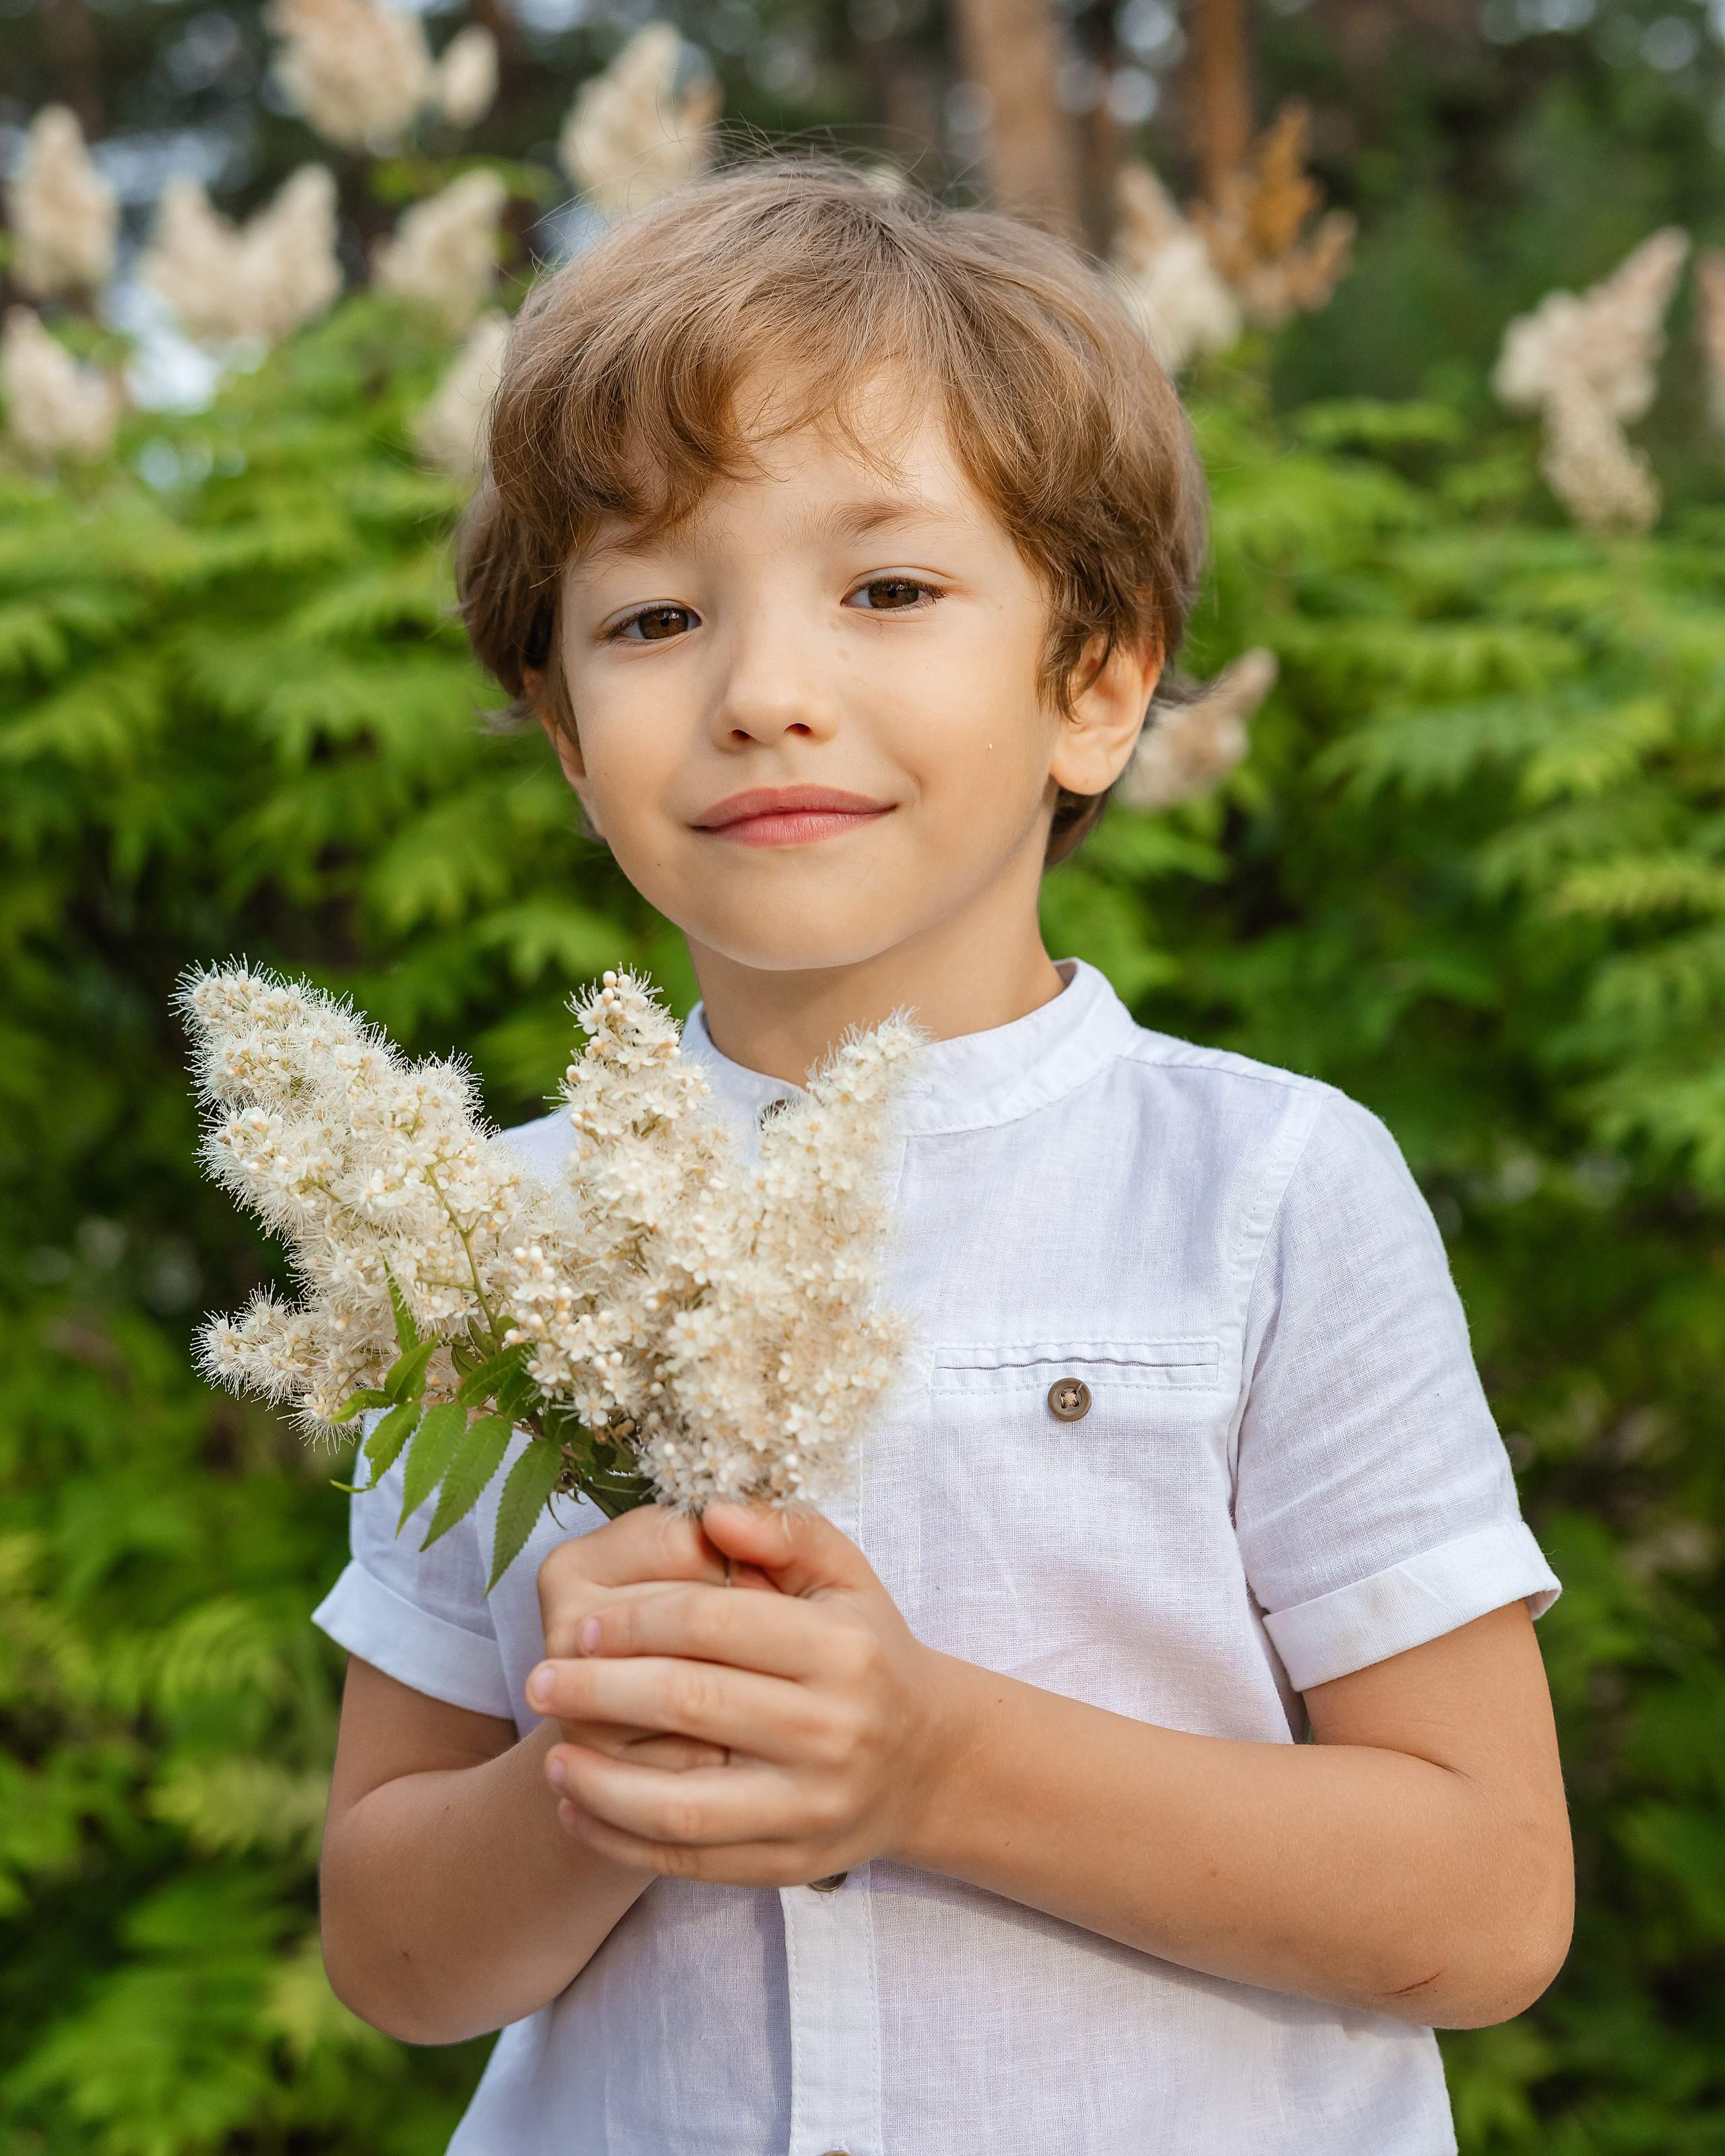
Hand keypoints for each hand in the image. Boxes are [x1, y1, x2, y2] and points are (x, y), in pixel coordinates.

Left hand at [526, 1505, 968, 1885]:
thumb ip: (784, 1533)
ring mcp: (812, 1806)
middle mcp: (832, 1729)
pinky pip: (690, 1860)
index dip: (634, 1621)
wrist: (929, 1761)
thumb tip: (713, 1514)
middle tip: (536, 1682)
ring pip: (682, 1804)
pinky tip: (577, 1811)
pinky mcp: (791, 1865)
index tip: (580, 1624)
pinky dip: (621, 1841)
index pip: (713, 1624)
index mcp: (841, 1648)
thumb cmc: (868, 1651)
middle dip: (597, 1692)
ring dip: (600, 1782)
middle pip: (689, 1705)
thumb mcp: (847, 1576)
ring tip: (549, 1758)